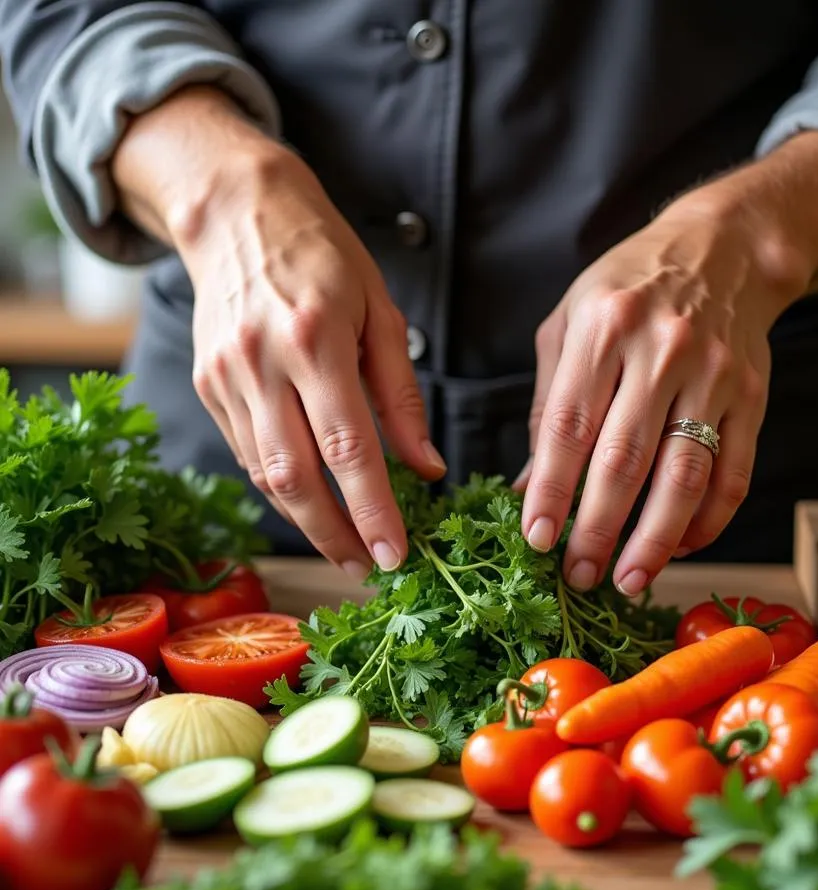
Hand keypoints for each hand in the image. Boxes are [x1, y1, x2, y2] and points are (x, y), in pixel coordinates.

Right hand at [174, 146, 445, 577]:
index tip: (395, 554)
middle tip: (368, 568)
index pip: (349, 448)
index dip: (372, 510)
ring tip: (345, 547)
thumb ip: (403, 395)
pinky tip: (311, 504)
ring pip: (265, 474)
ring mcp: (226, 377)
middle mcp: (262, 363)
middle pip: (296, 476)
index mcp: (315, 339)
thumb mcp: (381, 311)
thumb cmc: (323, 255)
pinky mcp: (208, 385)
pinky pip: (247, 454)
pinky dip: (282, 488)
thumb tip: (428, 468)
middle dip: (334, 535)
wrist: (236, 212)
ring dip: (306, 521)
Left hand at [518, 187, 808, 595]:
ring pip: (684, 474)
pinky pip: (733, 472)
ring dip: (655, 539)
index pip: (568, 426)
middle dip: (598, 529)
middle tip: (578, 575)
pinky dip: (708, 520)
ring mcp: (713, 374)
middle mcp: (661, 350)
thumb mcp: (569, 323)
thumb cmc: (629, 289)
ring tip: (629, 579)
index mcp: (602, 328)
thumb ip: (547, 402)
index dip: (552, 490)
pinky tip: (681, 546)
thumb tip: (529, 485)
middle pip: (625, 459)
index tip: (538, 539)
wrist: (724, 249)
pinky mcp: (752, 396)